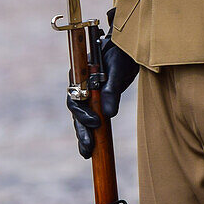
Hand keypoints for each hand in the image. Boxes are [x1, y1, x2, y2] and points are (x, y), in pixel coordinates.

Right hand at [66, 10, 138, 158]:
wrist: (128, 51)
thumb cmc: (122, 54)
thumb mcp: (118, 69)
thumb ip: (112, 89)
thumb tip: (109, 114)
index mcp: (80, 74)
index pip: (75, 96)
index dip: (82, 112)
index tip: (96, 122)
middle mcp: (80, 85)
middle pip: (77, 111)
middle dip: (82, 129)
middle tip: (89, 146)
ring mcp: (86, 94)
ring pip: (81, 118)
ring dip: (84, 135)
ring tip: (88, 153)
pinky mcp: (95, 102)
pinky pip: (90, 119)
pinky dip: (90, 132)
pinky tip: (92, 149)